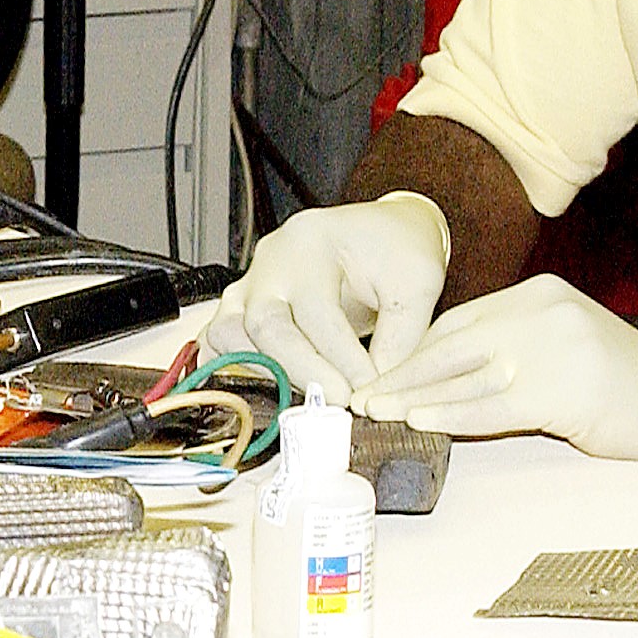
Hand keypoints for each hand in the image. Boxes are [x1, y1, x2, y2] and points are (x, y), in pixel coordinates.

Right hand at [202, 193, 451, 395]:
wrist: (382, 236)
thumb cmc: (398, 254)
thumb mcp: (418, 284)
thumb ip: (400, 338)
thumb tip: (374, 393)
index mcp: (311, 242)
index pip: (317, 310)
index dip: (341, 357)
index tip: (366, 390)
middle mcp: (271, 261)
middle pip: (264, 323)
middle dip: (302, 371)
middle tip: (340, 401)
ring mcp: (249, 285)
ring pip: (229, 334)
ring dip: (267, 373)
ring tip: (312, 396)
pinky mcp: (241, 310)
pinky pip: (218, 343)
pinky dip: (236, 369)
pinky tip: (271, 391)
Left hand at [352, 274, 637, 473]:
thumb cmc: (621, 388)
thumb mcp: (563, 348)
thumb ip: (511, 349)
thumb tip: (442, 376)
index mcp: (539, 293)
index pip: (459, 320)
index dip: (415, 349)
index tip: (380, 373)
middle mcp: (541, 309)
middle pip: (452, 341)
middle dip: (401, 370)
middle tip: (361, 394)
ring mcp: (552, 345)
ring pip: (464, 371)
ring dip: (413, 393)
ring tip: (375, 409)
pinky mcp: (560, 387)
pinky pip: (491, 403)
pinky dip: (450, 413)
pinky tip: (419, 420)